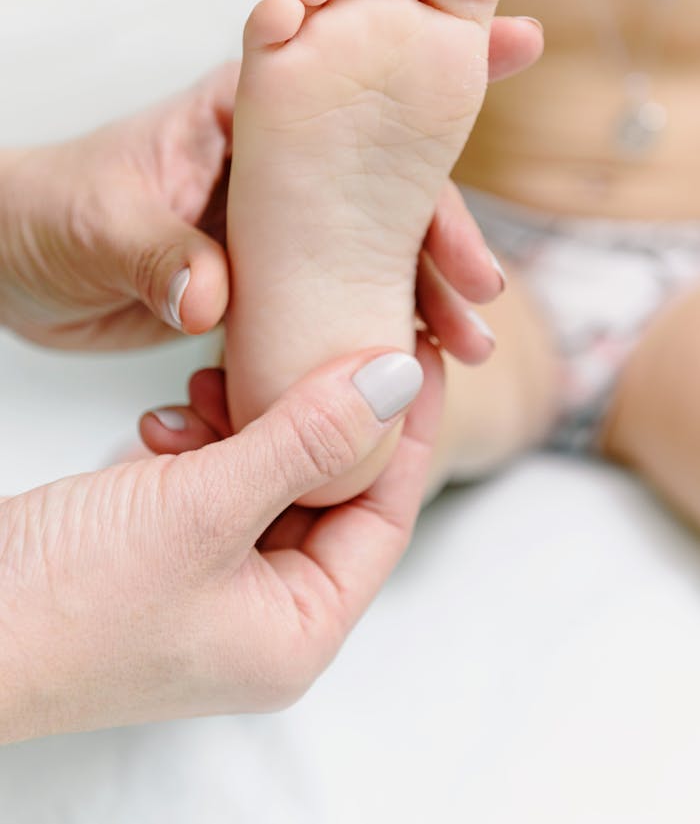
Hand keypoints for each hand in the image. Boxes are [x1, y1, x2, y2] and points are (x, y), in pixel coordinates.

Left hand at [0, 17, 539, 351]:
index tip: (509, 44)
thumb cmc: (43, 213)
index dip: (429, 58)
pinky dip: (377, 321)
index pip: (348, 75)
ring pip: (370, 246)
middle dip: (445, 226)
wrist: (12, 267)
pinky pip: (336, 294)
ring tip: (464, 344)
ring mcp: (274, 224)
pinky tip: (410, 355)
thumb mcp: (96, 224)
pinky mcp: (265, 278)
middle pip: (383, 177)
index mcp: (240, 113)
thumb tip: (213, 300)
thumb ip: (157, 254)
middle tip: (486, 284)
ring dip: (421, 291)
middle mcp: (273, 164)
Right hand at [0, 343, 441, 742]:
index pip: (382, 516)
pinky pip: (212, 486)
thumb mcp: (204, 507)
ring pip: (266, 480)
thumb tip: (396, 380)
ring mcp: (210, 585)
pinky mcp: (163, 555)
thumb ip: (306, 438)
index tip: (414, 353)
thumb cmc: (66, 599)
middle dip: (318, 417)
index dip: (402, 431)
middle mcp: (261, 616)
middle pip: (327, 494)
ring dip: (250, 423)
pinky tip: (166, 419)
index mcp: (294, 632)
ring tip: (217, 380)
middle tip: (326, 338)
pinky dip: (200, 444)